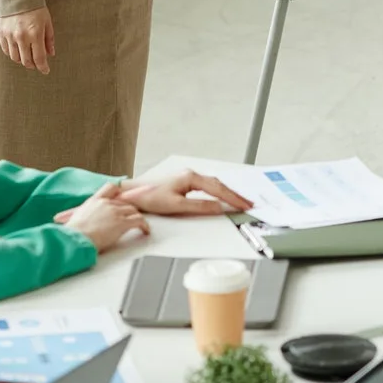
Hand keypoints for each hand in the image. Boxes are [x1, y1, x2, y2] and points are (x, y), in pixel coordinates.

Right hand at [0, 7, 54, 73]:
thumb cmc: (35, 8)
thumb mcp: (47, 22)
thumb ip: (49, 39)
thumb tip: (50, 54)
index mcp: (35, 34)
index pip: (39, 58)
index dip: (43, 67)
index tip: (45, 70)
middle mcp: (22, 37)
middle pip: (26, 61)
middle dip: (33, 65)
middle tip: (36, 64)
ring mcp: (10, 36)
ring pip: (15, 57)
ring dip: (22, 60)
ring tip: (26, 56)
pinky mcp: (1, 33)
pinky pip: (6, 50)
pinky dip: (12, 53)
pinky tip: (18, 50)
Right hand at [56, 187, 149, 253]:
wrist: (75, 239)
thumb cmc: (73, 234)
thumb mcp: (76, 218)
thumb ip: (85, 215)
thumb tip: (84, 222)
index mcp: (94, 201)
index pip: (110, 188)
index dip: (119, 192)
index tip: (123, 197)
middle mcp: (106, 204)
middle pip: (125, 202)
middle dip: (131, 209)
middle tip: (134, 215)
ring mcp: (115, 212)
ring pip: (133, 210)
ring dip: (138, 217)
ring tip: (141, 224)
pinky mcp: (121, 223)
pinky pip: (139, 221)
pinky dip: (144, 225)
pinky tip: (145, 230)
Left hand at [119, 163, 251, 217]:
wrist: (134, 193)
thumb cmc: (151, 197)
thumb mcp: (177, 206)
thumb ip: (200, 207)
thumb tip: (219, 208)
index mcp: (191, 177)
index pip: (218, 189)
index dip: (233, 198)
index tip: (244, 206)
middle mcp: (191, 174)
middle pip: (219, 185)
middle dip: (235, 195)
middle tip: (248, 205)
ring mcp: (188, 177)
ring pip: (215, 184)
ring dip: (228, 193)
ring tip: (240, 202)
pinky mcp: (185, 182)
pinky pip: (208, 186)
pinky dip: (219, 192)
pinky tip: (223, 197)